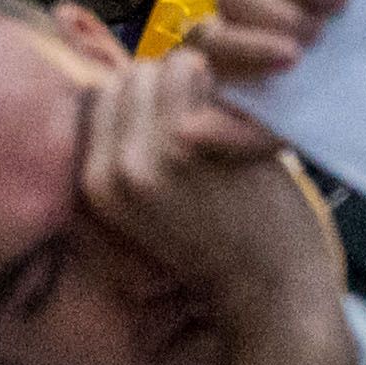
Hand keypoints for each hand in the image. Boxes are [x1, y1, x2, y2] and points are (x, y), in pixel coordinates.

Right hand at [72, 41, 350, 364]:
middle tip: (210, 115)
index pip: (100, 99)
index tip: (184, 117)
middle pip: (125, 80)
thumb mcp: (155, 205)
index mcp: (93, 185)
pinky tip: (242, 115)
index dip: (146, 99)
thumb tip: (127, 82)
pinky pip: (189, 72)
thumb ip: (132, 152)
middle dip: (167, 86)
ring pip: (155, 68)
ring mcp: (140, 155)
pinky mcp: (180, 141)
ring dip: (196, 80)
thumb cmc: (226, 246)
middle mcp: (106, 169)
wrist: (271, 295)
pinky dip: (221, 81)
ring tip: (227, 114)